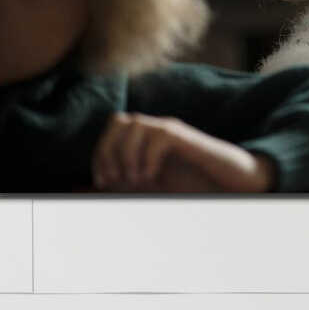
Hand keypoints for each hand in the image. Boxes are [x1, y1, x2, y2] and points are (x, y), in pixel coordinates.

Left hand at [91, 114, 275, 192]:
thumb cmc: (193, 187)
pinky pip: (158, 136)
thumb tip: (78, 188)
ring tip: (137, 180)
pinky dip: (148, 158)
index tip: (103, 182)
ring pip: (134, 125)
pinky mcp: (186, 137)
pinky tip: (152, 177)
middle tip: (114, 180)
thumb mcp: (148, 188)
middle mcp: (155, 129)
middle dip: (108, 151)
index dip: (99, 153)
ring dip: (127, 155)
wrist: (229, 185)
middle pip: (117, 121)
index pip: (111, 128)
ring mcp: (171, 130)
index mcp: (144, 139)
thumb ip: (119, 185)